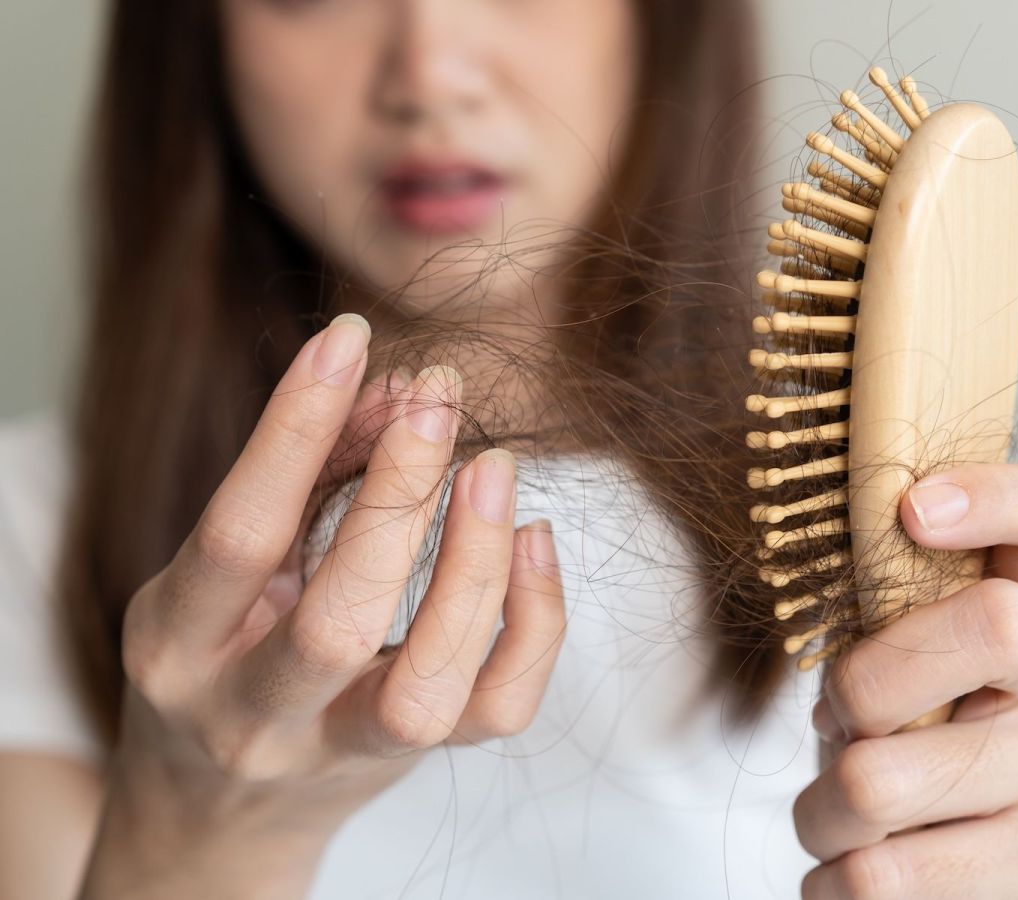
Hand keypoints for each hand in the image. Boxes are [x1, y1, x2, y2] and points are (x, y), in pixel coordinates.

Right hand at [85, 315, 565, 896]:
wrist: (217, 812)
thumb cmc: (218, 655)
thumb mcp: (227, 565)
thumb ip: (306, 474)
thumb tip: (397, 391)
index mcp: (181, 645)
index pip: (241, 533)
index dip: (296, 427)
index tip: (349, 337)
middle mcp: (252, 715)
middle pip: (339, 622)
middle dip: (399, 495)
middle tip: (438, 400)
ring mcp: (336, 754)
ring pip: (426, 686)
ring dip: (474, 562)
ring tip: (493, 467)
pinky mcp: (409, 767)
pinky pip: (496, 709)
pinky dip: (533, 619)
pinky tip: (532, 537)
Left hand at [794, 462, 1017, 898]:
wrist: (975, 846)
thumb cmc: (915, 720)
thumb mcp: (898, 643)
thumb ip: (876, 600)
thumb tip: (812, 567)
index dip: (998, 494)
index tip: (912, 509)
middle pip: (989, 628)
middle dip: (863, 683)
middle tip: (837, 723)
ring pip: (884, 778)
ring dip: (823, 805)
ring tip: (835, 810)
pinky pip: (883, 875)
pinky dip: (834, 878)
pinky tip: (851, 865)